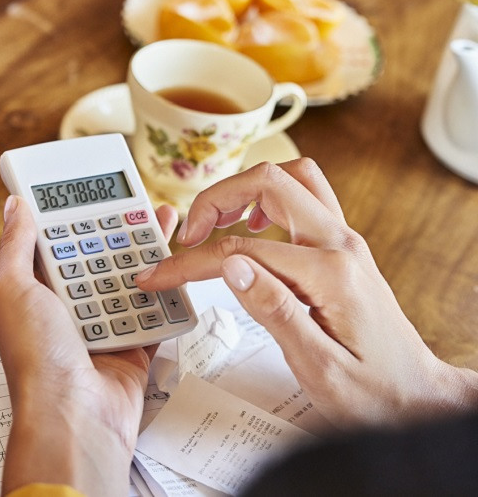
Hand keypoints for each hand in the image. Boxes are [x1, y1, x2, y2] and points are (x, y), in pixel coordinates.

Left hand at [0, 195, 177, 494]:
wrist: (75, 417)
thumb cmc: (36, 359)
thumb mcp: (12, 289)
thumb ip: (16, 245)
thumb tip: (14, 206)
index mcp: (32, 294)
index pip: (53, 245)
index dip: (71, 219)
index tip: (91, 192)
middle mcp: (64, 311)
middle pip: (96, 260)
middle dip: (118, 232)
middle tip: (141, 204)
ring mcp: (99, 330)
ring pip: (128, 283)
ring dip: (147, 256)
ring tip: (166, 224)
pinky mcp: (131, 350)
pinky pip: (153, 316)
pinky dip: (166, 296)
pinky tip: (178, 268)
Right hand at [137, 158, 477, 428]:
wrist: (418, 398)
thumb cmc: (372, 392)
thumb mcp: (318, 367)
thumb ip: (274, 310)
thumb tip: (230, 265)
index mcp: (331, 274)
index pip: (241, 250)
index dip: (190, 262)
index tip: (158, 275)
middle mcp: (341, 245)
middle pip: (269, 182)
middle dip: (215, 200)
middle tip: (185, 236)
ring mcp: (345, 241)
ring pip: (291, 177)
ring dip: (244, 189)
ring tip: (212, 223)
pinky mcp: (343, 248)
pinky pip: (304, 197)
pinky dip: (267, 198)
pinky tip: (246, 229)